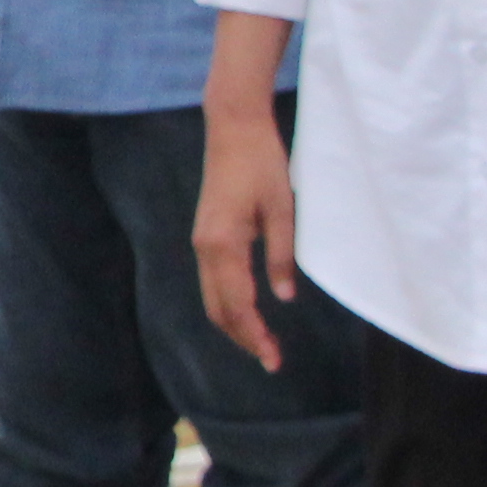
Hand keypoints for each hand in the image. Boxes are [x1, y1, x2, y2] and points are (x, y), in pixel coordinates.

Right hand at [192, 100, 300, 370]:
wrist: (233, 127)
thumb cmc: (262, 163)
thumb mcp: (282, 210)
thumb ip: (281, 256)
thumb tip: (284, 298)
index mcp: (223, 244)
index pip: (237, 305)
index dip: (254, 336)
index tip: (273, 359)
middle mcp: (205, 248)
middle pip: (218, 309)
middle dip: (242, 338)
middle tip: (271, 360)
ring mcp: (201, 241)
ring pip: (212, 297)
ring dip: (234, 323)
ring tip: (261, 342)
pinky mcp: (206, 234)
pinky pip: (213, 281)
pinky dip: (228, 303)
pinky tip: (248, 310)